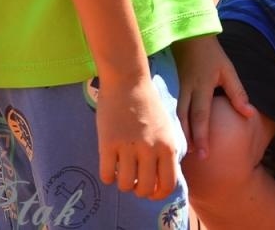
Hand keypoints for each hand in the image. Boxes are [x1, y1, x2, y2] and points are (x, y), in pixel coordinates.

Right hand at [94, 73, 183, 199]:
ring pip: (125, 185)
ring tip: (121, 171)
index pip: (168, 184)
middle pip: (145, 189)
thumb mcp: (167, 127)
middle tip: (134, 180)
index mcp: (168, 145)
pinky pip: (106, 175)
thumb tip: (164, 176)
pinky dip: (107, 175)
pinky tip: (109, 165)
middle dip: (138, 190)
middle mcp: (151, 149)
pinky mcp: (108, 143)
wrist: (129, 80)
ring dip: (122, 183)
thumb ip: (167, 150)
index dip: (158, 194)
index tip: (151, 191)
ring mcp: (129, 146)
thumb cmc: (148, 103)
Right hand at [172, 34, 255, 158]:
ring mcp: (174, 90)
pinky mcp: (167, 90)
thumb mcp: (227, 70)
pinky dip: (169, 125)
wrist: (188, 37)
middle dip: (188, 141)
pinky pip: (167, 111)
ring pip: (173, 117)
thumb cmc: (211, 55)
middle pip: (183, 120)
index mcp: (201, 86)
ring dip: (177, 135)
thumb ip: (237, 93)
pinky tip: (169, 137)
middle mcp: (185, 91)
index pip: (201, 115)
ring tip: (180, 154)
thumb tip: (249, 114)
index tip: (205, 154)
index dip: (202, 135)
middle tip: (191, 160)